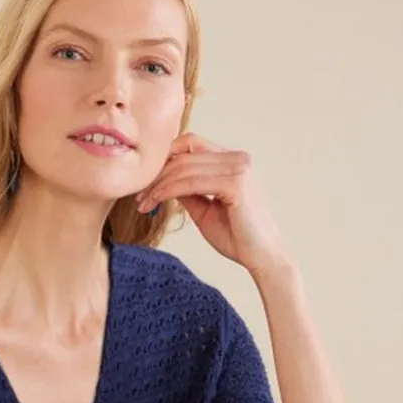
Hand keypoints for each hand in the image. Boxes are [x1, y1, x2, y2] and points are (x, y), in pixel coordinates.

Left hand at [136, 132, 293, 276]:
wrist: (262, 259)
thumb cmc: (238, 238)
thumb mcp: (205, 210)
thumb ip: (188, 191)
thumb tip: (163, 180)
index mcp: (234, 160)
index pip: (192, 143)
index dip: (166, 159)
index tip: (147, 182)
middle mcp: (238, 158)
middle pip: (184, 153)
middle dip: (157, 174)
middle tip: (139, 195)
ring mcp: (238, 167)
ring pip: (184, 167)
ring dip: (158, 185)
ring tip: (143, 203)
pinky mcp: (235, 183)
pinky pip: (190, 182)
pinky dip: (167, 191)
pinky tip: (155, 203)